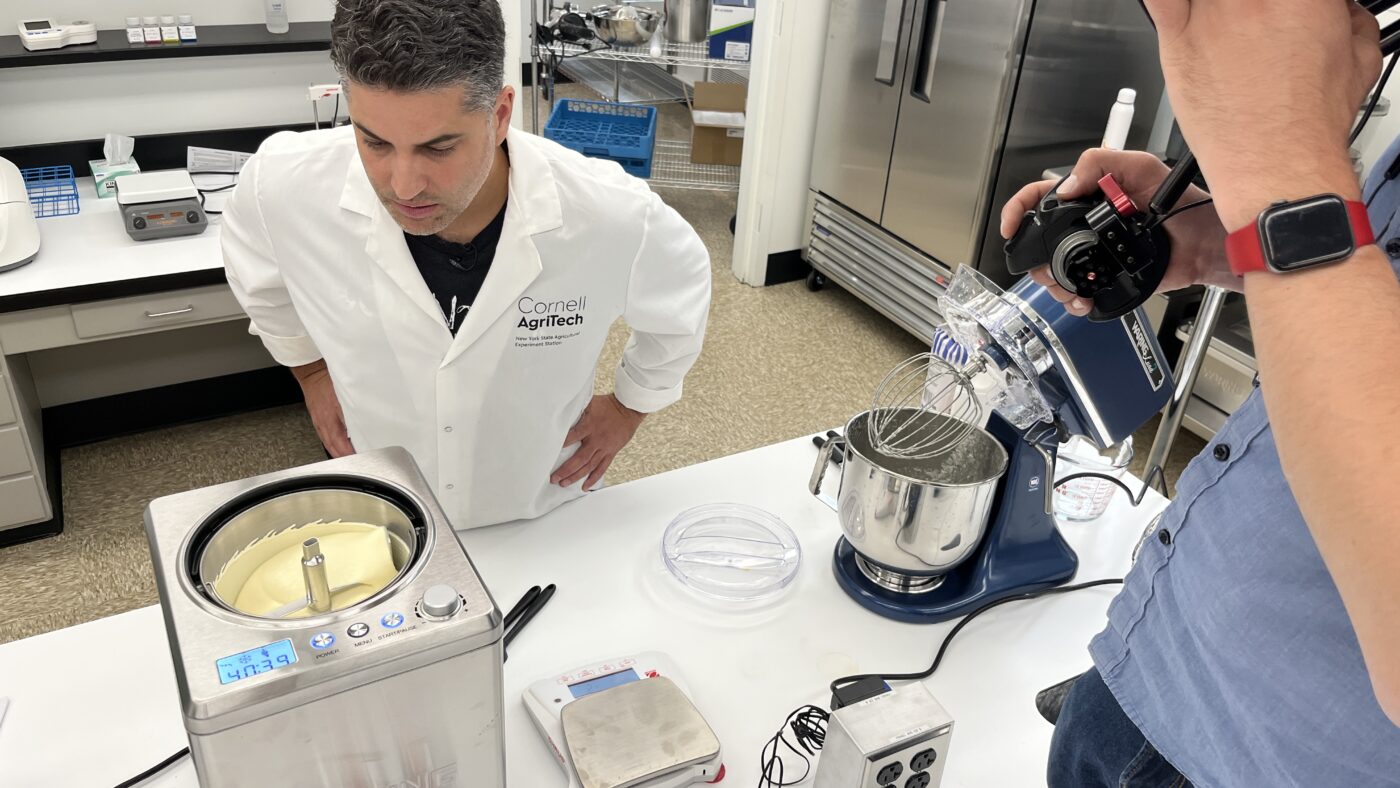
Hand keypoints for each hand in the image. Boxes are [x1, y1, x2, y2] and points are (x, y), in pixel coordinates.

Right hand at [292, 360, 353, 457]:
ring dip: (338, 450)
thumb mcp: (343, 401)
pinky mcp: (318, 418)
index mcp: (330, 424)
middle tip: (356, 460)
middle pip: (334, 448)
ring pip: (329, 443)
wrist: (312, 374)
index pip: (341, 447)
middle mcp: (323, 426)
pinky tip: (338, 441)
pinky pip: (325, 435)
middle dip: (344, 456)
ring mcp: (319, 423)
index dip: (350, 454)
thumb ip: (351, 417)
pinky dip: (333, 442)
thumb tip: (360, 429)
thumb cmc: (326, 384)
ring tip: (348, 455)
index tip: (360, 458)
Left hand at [552, 393, 645, 488]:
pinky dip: (593, 478)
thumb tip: (561, 408)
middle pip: (579, 459)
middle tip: (554, 478)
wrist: (628, 410)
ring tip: (564, 483)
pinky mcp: (611, 453)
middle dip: (565, 470)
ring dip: (576, 476)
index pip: (572, 436)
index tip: (550, 453)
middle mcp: (596, 440)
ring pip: (589, 466)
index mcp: (589, 426)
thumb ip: (577, 409)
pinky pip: (602, 468)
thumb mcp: (590, 402)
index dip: (562, 444)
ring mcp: (604, 448)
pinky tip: (585, 486)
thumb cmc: (608, 405)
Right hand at [999, 148, 1230, 315]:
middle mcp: (1084, 225)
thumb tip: (1066, 188)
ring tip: (1068, 288)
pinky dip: (1072, 298)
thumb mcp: (1141, 168)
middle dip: (1035, 257)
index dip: (1019, 210)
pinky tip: (1080, 299)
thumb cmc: (1180, 203)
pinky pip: (1077, 289)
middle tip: (1046, 266)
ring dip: (1053, 282)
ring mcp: (1093, 252)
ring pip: (1054, 269)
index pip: (1040, 197)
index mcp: (1087, 195)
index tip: (1012, 226)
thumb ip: (1101, 164)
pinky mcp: (1104, 276)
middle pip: (1040, 240)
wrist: (1204, 243)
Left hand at [1143, 0, 1379, 229]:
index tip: (1283, 16)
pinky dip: (1162, 2)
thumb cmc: (1311, 123)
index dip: (1287, 7)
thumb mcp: (1361, 57)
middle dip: (1254, 11)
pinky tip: (1180, 12)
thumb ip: (1350, 18)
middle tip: (1256, 26)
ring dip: (1217, 13)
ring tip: (1226, 30)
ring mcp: (1214, 15)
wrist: (1278, 166)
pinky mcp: (1178, 40)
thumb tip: (1342, 10)